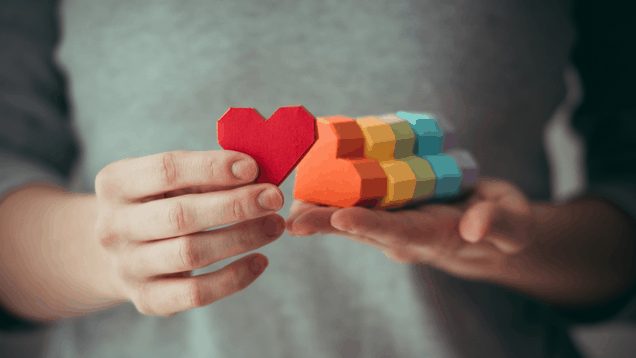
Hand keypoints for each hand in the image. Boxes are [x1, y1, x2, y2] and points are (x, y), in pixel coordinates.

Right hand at [94, 150, 284, 315]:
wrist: (117, 252)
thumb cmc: (158, 203)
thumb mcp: (169, 181)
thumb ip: (206, 174)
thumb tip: (257, 174)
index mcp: (115, 183)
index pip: (166, 170)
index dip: (213, 167)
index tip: (253, 168)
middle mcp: (113, 226)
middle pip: (180, 216)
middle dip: (235, 205)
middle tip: (274, 198)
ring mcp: (127, 267)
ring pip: (191, 254)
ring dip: (241, 238)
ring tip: (275, 225)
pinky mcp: (147, 299)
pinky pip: (195, 294)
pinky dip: (233, 278)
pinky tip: (261, 261)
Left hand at [286, 178, 538, 280]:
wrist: (484, 227)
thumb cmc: (503, 224)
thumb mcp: (513, 224)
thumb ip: (500, 224)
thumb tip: (476, 226)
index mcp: (433, 236)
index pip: (398, 234)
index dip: (371, 226)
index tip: (342, 218)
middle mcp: (403, 233)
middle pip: (361, 229)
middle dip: (327, 223)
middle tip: (292, 219)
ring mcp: (390, 222)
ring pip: (349, 214)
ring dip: (318, 207)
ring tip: (285, 199)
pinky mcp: (384, 208)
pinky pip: (353, 199)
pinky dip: (328, 188)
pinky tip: (304, 175)